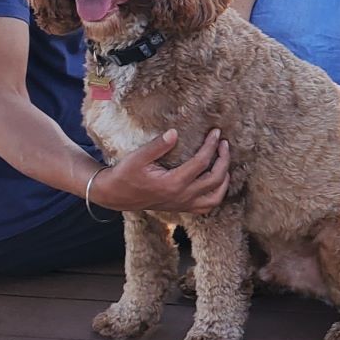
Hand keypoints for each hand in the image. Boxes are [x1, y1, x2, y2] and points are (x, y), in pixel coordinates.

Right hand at [93, 128, 230, 213]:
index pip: (202, 163)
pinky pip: (207, 206)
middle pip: (215, 179)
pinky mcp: (181, 207)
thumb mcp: (137, 157)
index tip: (216, 132)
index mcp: (172, 183)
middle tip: (224, 143)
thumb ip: (157, 146)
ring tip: (224, 162)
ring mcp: (183, 204)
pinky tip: (216, 181)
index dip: (211, 145)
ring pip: (215, 197)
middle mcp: (181, 196)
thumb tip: (175, 132)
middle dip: (223, 159)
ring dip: (224, 179)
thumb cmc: (125, 174)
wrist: (115, 196)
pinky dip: (216, 194)